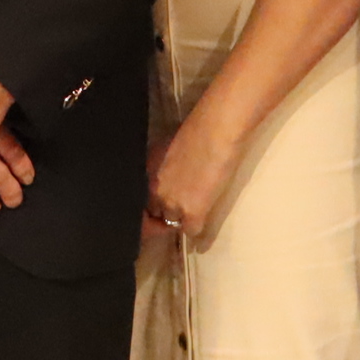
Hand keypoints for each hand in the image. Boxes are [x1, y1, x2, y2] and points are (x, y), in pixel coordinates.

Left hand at [147, 109, 238, 242]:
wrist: (216, 131)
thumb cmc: (198, 128)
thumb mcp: (170, 146)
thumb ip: (166, 162)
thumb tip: (172, 169)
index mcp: (147, 172)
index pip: (143, 198)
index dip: (155, 200)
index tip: (164, 199)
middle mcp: (155, 190)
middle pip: (155, 212)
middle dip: (165, 211)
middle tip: (180, 206)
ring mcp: (172, 204)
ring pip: (171, 223)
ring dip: (180, 220)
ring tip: (192, 214)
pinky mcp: (193, 214)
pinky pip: (191, 231)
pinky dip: (197, 228)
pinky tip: (202, 222)